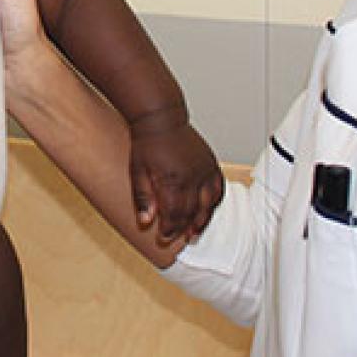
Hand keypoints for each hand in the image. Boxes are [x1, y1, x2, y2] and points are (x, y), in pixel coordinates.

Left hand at [129, 111, 223, 241]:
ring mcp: (204, 170)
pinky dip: (214, 202)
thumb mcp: (137, 171)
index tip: (164, 238)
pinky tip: (208, 210)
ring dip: (202, 221)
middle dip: (183, 228)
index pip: (174, 214)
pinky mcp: (211, 163)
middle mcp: (192, 177)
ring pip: (208, 204)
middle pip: (191, 212)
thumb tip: (145, 222)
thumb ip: (143, 198)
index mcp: (172, 180)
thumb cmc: (146, 143)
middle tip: (178, 239)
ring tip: (194, 234)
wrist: (160, 117)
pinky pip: (218, 188)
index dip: (169, 229)